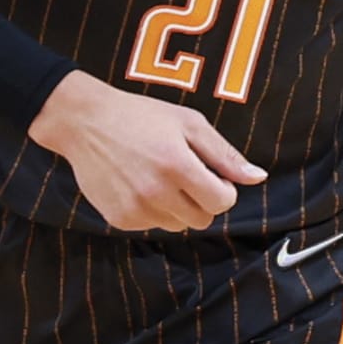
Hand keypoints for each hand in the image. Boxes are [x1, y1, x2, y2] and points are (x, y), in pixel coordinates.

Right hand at [30, 71, 264, 229]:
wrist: (85, 122)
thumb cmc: (141, 117)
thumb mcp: (188, 124)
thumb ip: (225, 155)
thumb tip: (257, 178)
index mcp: (178, 166)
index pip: (222, 202)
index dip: (223, 189)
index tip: (210, 174)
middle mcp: (156, 192)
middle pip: (203, 219)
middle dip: (202, 200)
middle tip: (184, 174)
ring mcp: (136, 209)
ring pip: (178, 226)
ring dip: (177, 208)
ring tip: (158, 177)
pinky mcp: (119, 219)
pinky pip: (152, 226)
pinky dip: (152, 211)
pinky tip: (138, 184)